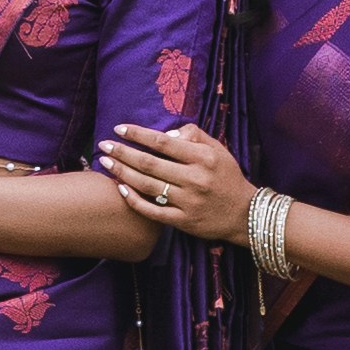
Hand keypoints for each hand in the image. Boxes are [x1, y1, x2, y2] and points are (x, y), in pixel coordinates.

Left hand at [99, 119, 252, 244]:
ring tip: (106, 162)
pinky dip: (134, 200)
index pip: (163, 142)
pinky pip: (153, 211)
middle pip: (150, 163)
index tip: (119, 129)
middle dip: (122, 152)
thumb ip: (194, 135)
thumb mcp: (218, 150)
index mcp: (203, 158)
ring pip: (147, 186)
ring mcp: (188, 202)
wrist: (245, 214)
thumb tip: (166, 133)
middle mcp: (195, 179)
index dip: (138, 134)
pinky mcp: (184, 221)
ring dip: (122, 173)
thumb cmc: (227, 177)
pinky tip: (120, 189)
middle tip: (104, 144)